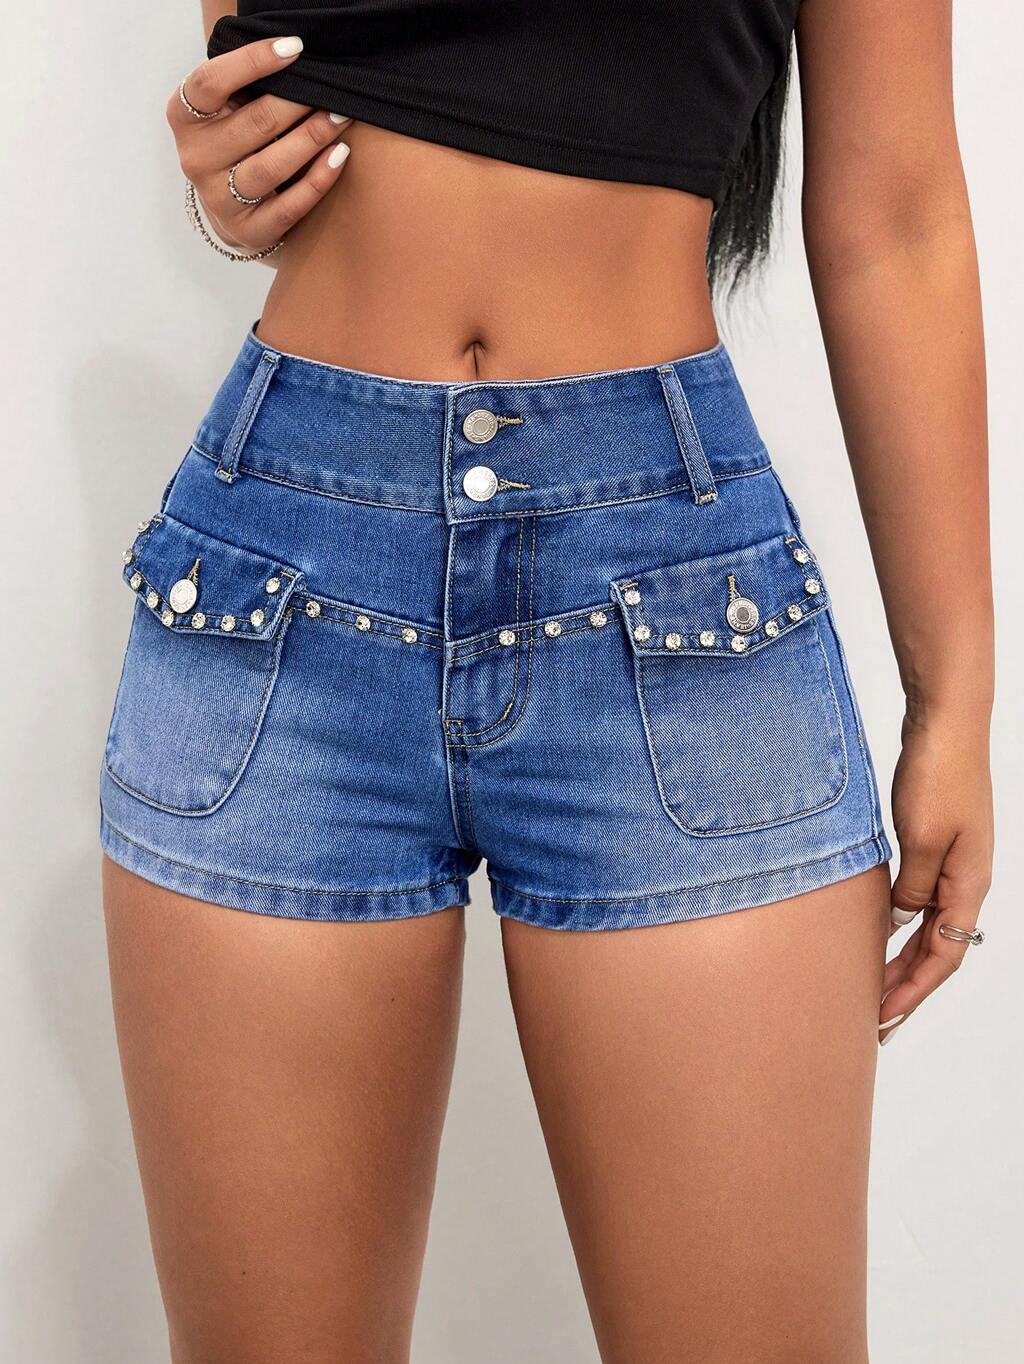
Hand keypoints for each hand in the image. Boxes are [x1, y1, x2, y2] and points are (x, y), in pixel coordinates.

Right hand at [168, 36, 351, 254]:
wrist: (232, 207)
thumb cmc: (237, 141)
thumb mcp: (228, 108)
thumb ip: (247, 84)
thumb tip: (298, 52)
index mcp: (184, 116)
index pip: (212, 82)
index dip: (253, 61)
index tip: (296, 48)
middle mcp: (196, 158)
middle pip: (253, 124)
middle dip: (299, 103)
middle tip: (333, 89)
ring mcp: (218, 198)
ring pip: (270, 167)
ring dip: (312, 138)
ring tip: (341, 118)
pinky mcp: (248, 230)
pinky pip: (289, 206)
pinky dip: (318, 179)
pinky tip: (340, 157)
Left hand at [878, 710, 992, 1043]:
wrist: (947, 723)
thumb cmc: (939, 775)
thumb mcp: (923, 840)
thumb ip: (913, 887)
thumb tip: (902, 922)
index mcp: (969, 884)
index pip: (944, 955)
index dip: (913, 991)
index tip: (883, 1019)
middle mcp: (967, 879)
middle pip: (939, 949)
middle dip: (907, 987)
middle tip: (876, 1021)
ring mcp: (954, 860)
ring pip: (929, 926)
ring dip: (903, 959)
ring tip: (875, 988)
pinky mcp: (938, 842)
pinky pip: (920, 898)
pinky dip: (899, 923)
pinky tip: (878, 930)